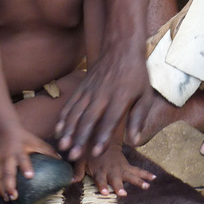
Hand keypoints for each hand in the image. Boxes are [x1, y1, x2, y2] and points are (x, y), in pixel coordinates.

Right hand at [0, 124, 58, 202]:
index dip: (25, 167)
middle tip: (15, 196)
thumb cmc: (24, 138)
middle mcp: (8, 156)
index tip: (30, 176)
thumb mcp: (37, 141)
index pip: (23, 159)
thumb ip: (48, 151)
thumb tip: (62, 162)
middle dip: (10, 185)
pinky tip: (4, 196)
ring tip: (9, 200)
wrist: (4, 130)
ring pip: (0, 177)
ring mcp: (0, 161)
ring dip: (3, 189)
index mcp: (19, 150)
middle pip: (8, 172)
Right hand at [56, 46, 151, 160]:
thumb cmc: (136, 75)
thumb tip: (135, 141)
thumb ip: (139, 118)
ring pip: (76, 112)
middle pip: (89, 118)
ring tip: (63, 146)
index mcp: (121, 97)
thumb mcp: (145, 95)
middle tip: (74, 156)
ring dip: (68, 130)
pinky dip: (64, 117)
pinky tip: (59, 130)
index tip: (95, 153)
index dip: (102, 137)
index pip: (110, 120)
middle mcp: (103, 94)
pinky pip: (70, 103)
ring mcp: (90, 90)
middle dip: (80, 138)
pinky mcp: (82, 87)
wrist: (121, 47)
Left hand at [84, 142, 155, 196]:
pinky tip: (154, 178)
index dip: (102, 186)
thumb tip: (69, 180)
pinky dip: (146, 174)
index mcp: (99, 170)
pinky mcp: (127, 166)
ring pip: (130, 175)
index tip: (105, 193)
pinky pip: (137, 170)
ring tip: (146, 186)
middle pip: (116, 179)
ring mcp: (120, 168)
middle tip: (124, 193)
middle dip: (119, 186)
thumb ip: (77, 171)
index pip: (100, 180)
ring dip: (138, 181)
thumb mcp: (81, 159)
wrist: (102, 137)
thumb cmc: (89, 151)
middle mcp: (111, 170)